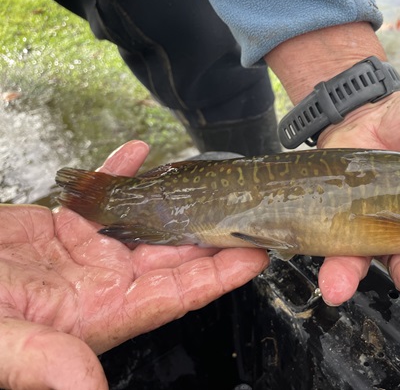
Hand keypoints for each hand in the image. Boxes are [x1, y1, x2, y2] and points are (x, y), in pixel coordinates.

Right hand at [0, 141, 268, 389]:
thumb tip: (89, 389)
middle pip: (173, 252)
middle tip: (244, 203)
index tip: (256, 253)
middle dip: (209, 229)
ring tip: (204, 174)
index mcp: (103, 313)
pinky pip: (101, 195)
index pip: (177, 293)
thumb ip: (45, 361)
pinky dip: (119, 173)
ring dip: (172, 198)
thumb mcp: (1, 341)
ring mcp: (85, 251)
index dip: (219, 275)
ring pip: (143, 220)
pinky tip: (138, 152)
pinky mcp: (62, 226)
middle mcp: (104, 282)